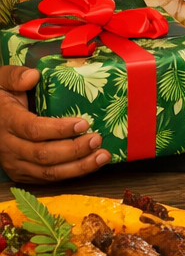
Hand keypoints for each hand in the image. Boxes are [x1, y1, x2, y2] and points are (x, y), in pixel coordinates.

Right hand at [0, 66, 109, 182]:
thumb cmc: (2, 98)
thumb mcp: (1, 80)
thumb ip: (16, 76)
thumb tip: (33, 77)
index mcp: (7, 122)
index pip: (33, 129)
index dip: (59, 129)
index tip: (83, 123)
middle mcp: (10, 147)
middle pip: (43, 155)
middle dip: (74, 150)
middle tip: (98, 139)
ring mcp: (16, 163)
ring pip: (48, 172)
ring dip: (78, 167)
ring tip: (102, 156)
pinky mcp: (23, 173)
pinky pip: (48, 179)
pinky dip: (72, 174)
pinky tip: (91, 165)